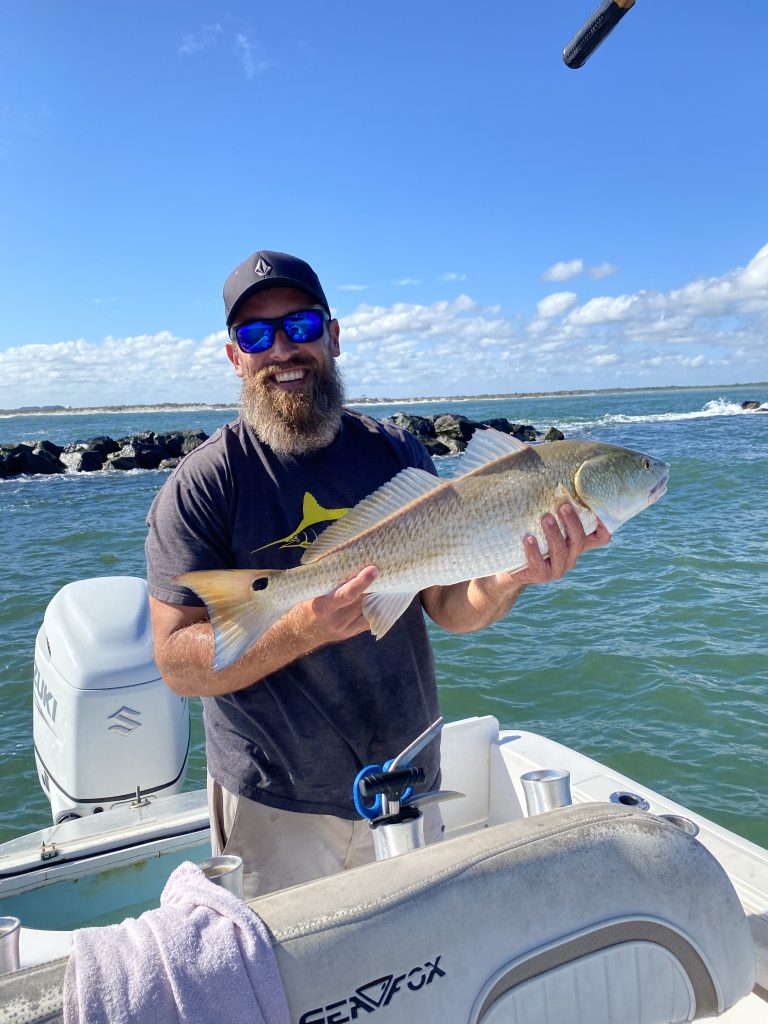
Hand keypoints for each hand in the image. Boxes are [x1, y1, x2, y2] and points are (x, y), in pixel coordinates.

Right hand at [287, 565, 378, 648]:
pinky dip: (375, 608)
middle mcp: (336, 620)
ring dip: (376, 596)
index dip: (362, 582)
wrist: (298, 634)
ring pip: (368, 610)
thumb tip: (347, 562)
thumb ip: (327, 582)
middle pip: (361, 600)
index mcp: (323, 607)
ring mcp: (345, 629)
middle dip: (373, 585)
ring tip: (382, 581)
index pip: (347, 594)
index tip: (373, 570)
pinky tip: (378, 597)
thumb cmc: (303, 607)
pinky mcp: (351, 633)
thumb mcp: (310, 594)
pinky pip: (369, 620)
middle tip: (383, 569)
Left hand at [495, 504, 610, 589]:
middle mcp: (570, 556)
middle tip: (562, 506)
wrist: (508, 567)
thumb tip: (542, 468)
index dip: (604, 524)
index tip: (597, 506)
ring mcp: (556, 568)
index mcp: (575, 543)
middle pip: (579, 540)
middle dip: (572, 522)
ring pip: (561, 551)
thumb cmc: (528, 538)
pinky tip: (528, 539)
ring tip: (545, 518)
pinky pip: (539, 564)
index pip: (600, 537)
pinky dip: (534, 551)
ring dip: (554, 534)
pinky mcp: (539, 576)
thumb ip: (550, 506)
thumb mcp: (541, 523)